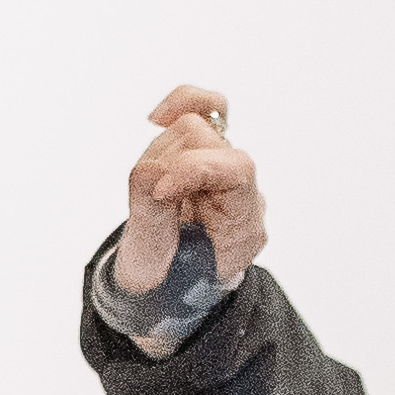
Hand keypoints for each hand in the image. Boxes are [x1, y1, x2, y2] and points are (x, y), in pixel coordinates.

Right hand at [116, 83, 263, 298]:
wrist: (164, 288)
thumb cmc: (161, 281)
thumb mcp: (153, 262)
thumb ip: (153, 216)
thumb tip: (151, 170)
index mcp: (243, 228)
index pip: (237, 170)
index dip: (193, 168)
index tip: (160, 189)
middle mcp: (243, 195)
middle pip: (210, 141)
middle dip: (169, 162)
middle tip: (152, 198)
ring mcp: (225, 173)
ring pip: (195, 126)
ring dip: (161, 150)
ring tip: (152, 190)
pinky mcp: (205, 155)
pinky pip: (205, 111)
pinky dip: (179, 106)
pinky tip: (157, 117)